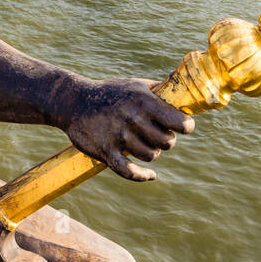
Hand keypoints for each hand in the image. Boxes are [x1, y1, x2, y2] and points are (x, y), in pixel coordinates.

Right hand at [65, 78, 194, 180]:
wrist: (74, 102)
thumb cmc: (110, 92)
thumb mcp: (135, 85)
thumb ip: (160, 90)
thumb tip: (185, 93)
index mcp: (144, 101)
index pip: (178, 122)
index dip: (186, 126)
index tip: (184, 127)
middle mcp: (134, 119)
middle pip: (167, 142)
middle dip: (167, 140)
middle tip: (159, 136)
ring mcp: (119, 136)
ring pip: (151, 156)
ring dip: (152, 153)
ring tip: (146, 145)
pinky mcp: (107, 151)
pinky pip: (130, 172)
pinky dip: (143, 176)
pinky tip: (151, 175)